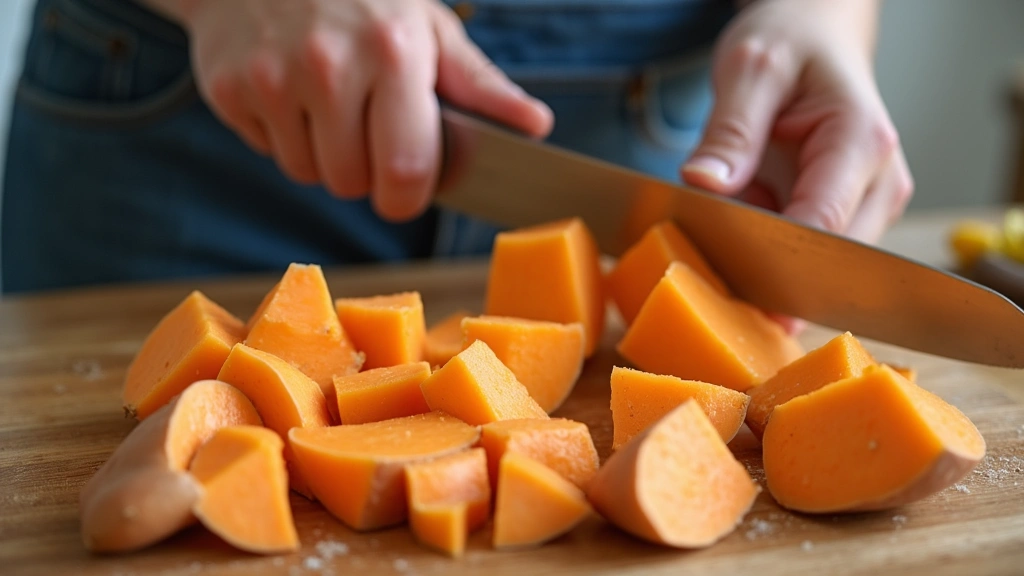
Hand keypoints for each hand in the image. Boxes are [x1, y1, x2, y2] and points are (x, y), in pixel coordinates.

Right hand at [180, 0, 552, 220]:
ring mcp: (272, 77)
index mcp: (392, 53)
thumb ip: (480, 85)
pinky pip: (268, 151)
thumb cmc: (363, 0)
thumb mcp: (429, 29)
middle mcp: (329, 66)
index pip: (407, 170)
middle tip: (367, 131)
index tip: (409, 188)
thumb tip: (535, 126)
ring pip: (308, 174)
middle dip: (365, 174)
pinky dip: (283, 136)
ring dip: (323, 156)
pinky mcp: (229, 88)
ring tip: (328, 106)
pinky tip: (291, 93)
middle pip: (352, 183)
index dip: (410, 195)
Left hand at [681, 0, 912, 244]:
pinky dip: (767, 245)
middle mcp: (879, 183)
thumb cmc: (793, 41)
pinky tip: (742, 219)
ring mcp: (866, 205)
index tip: (724, 259)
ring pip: (813, 264)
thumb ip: (730, 131)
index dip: (773, 253)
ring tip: (729, 218)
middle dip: (767, 259)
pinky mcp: (845, 216)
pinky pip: (802, 251)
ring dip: (765, 253)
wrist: (817, 33)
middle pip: (826, 259)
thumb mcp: (750, 69)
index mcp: (863, 143)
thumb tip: (704, 183)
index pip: (823, 226)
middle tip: (714, 241)